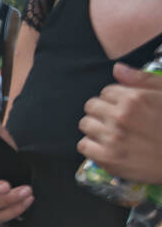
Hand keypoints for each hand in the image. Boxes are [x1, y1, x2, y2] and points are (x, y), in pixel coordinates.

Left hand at [78, 62, 161, 182]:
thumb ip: (142, 80)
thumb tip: (117, 68)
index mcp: (134, 99)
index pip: (106, 91)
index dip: (115, 99)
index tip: (125, 107)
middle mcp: (120, 116)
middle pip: (91, 106)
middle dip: (103, 111)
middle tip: (117, 121)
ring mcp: (112, 138)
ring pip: (85, 124)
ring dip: (96, 127)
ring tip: (112, 133)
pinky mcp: (108, 158)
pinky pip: (83, 145)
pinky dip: (92, 146)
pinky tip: (106, 146)